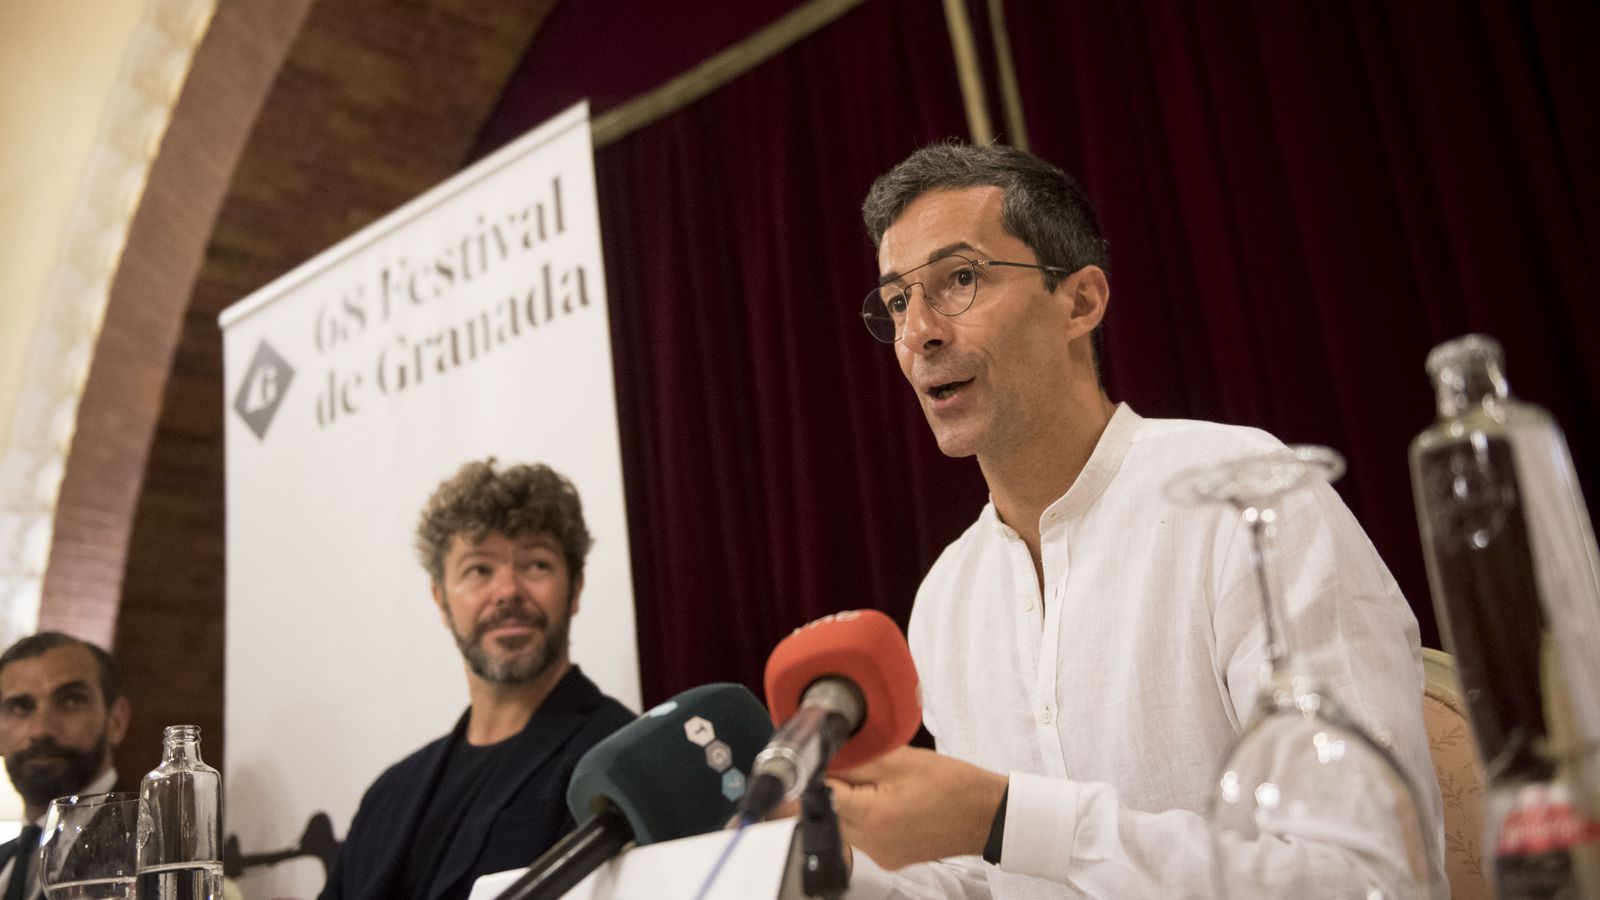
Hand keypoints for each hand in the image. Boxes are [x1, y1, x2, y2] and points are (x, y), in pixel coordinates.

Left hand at [826, 746, 1006, 870]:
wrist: (985, 814)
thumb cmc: (952, 785)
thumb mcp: (901, 760)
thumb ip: (857, 759)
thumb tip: (826, 756)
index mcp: (872, 816)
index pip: (821, 794)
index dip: (819, 771)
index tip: (824, 757)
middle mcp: (872, 843)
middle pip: (829, 812)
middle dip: (835, 786)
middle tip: (854, 765)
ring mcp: (880, 855)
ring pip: (844, 825)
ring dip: (849, 802)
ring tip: (875, 782)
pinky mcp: (889, 859)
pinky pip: (862, 836)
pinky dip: (865, 816)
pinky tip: (885, 800)